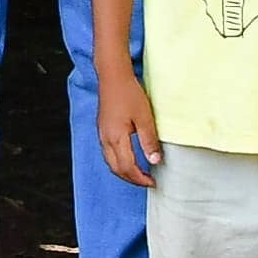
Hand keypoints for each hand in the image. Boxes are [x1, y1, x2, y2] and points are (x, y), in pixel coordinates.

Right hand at [95, 65, 164, 188]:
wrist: (112, 75)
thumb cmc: (129, 93)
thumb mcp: (144, 117)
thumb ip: (149, 141)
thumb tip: (155, 161)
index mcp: (116, 138)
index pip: (127, 168)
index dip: (140, 178)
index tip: (153, 182)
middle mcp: (106, 139)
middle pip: (116, 169)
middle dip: (131, 179)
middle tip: (147, 182)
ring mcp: (102, 134)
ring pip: (110, 162)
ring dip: (124, 172)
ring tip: (139, 173)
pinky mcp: (102, 129)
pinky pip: (108, 153)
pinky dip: (118, 162)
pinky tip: (128, 158)